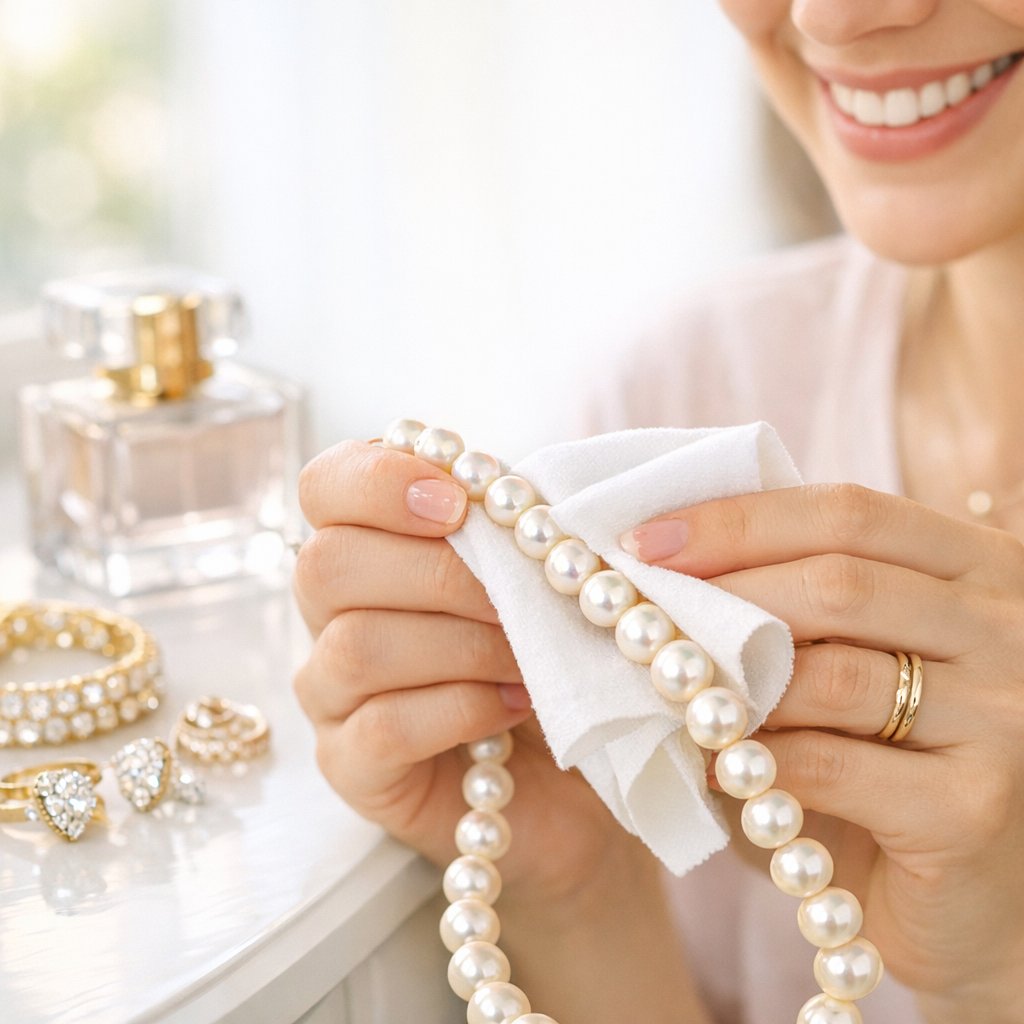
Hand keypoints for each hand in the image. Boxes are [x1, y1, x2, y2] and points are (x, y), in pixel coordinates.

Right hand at [292, 440, 637, 903]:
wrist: (580, 773)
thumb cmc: (557, 653)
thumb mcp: (544, 574)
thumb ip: (515, 527)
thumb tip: (510, 505)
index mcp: (371, 543)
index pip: (326, 486)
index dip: (379, 481)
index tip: (458, 503)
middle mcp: (332, 613)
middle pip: (327, 564)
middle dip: (439, 574)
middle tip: (518, 596)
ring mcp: (332, 694)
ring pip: (355, 646)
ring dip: (462, 646)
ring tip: (529, 660)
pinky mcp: (350, 766)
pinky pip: (382, 726)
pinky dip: (461, 708)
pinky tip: (513, 707)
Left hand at [624, 483, 1023, 1016]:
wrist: (961, 895)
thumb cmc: (884, 757)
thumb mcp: (848, 656)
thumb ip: (794, 601)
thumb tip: (658, 558)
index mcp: (976, 566)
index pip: (848, 512)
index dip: (735, 520)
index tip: (638, 539)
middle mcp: (1008, 628)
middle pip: (840, 583)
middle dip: (720, 593)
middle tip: (636, 611)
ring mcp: (1005, 716)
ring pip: (833, 675)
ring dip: (731, 684)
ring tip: (666, 688)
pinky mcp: (976, 805)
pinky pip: (832, 765)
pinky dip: (755, 761)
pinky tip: (710, 766)